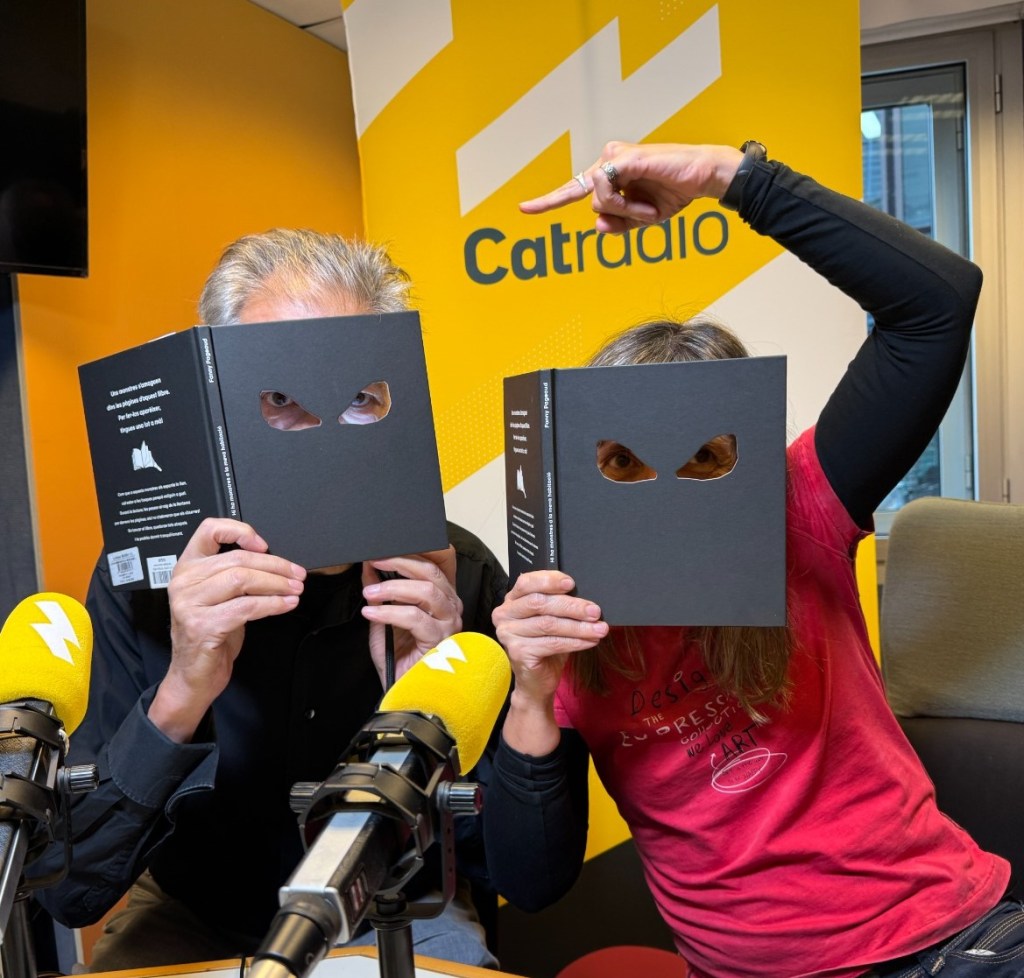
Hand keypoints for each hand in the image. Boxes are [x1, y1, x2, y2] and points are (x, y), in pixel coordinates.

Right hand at [150, 518, 305, 741]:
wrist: (193, 676)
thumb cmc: (211, 633)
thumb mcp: (219, 597)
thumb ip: (235, 574)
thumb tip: (275, 561)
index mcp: (187, 567)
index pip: (209, 531)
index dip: (239, 530)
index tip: (264, 543)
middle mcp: (184, 582)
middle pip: (237, 559)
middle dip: (275, 565)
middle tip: (297, 574)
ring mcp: (189, 604)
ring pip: (243, 580)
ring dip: (276, 584)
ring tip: (295, 589)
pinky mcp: (202, 625)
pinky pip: (247, 607)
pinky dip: (273, 604)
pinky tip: (286, 605)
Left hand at [361, 546, 462, 686]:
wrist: (403, 691)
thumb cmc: (398, 657)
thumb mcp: (383, 616)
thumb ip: (379, 591)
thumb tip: (368, 566)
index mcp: (441, 597)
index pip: (434, 564)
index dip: (413, 552)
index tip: (383, 548)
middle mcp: (450, 606)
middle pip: (431, 572)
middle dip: (400, 562)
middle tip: (374, 560)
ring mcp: (448, 623)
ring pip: (427, 591)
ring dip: (393, 587)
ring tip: (370, 594)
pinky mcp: (440, 640)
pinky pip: (416, 617)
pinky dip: (390, 611)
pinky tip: (371, 613)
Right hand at [492, 571, 607, 754]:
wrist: (536, 681)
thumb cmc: (545, 646)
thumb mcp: (552, 619)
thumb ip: (559, 604)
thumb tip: (587, 598)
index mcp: (512, 600)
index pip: (527, 582)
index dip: (549, 580)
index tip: (571, 583)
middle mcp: (504, 615)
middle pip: (540, 603)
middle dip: (572, 606)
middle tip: (595, 611)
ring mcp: (508, 634)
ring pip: (548, 624)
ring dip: (578, 626)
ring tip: (599, 628)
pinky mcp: (518, 652)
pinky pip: (552, 643)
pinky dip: (575, 642)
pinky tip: (590, 641)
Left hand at [520, 141, 743, 233]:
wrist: (702, 179)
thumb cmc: (673, 193)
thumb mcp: (641, 220)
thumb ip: (617, 225)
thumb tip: (596, 227)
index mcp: (609, 174)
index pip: (574, 189)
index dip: (549, 200)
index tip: (524, 209)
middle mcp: (607, 161)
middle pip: (586, 200)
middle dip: (608, 216)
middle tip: (628, 215)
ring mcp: (614, 156)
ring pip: (596, 201)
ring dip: (625, 214)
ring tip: (649, 211)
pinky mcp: (623, 157)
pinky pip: (605, 190)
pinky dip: (625, 206)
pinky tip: (644, 207)